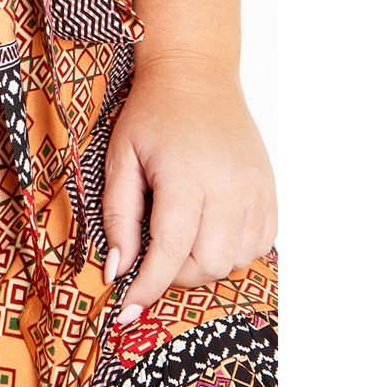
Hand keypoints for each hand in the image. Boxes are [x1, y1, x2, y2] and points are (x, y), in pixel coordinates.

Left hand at [102, 55, 276, 324]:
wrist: (196, 76)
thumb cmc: (152, 113)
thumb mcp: (120, 158)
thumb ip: (117, 216)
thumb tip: (117, 269)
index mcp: (185, 176)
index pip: (171, 252)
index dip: (147, 286)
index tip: (128, 310)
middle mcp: (228, 187)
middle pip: (207, 263)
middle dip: (173, 275)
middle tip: (150, 259)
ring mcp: (255, 191)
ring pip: (235, 261)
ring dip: (202, 264)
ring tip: (179, 239)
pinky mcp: (269, 193)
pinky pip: (258, 246)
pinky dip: (232, 251)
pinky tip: (208, 231)